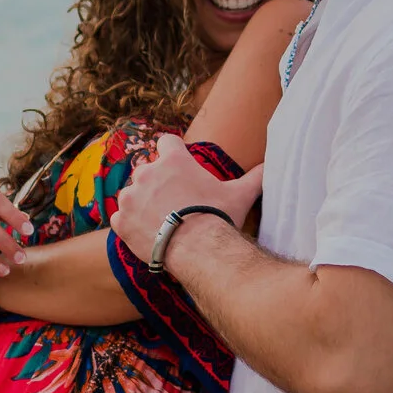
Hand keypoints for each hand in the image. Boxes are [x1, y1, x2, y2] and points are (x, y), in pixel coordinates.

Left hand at [109, 139, 262, 270]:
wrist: (197, 250)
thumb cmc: (217, 218)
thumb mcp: (240, 195)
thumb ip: (255, 176)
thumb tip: (272, 165)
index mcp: (173, 160)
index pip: (167, 142)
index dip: (173, 153)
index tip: (179, 169)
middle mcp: (147, 172)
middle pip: (147, 170)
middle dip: (156, 183)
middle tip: (173, 203)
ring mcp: (130, 196)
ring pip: (132, 194)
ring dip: (142, 204)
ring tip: (160, 222)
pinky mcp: (120, 220)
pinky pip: (120, 217)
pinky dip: (130, 225)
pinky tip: (147, 235)